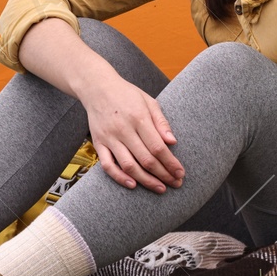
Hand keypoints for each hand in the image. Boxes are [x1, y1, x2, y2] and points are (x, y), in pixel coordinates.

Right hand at [79, 76, 183, 192]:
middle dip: (163, 175)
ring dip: (146, 180)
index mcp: (139, 118)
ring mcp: (109, 137)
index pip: (158, 147)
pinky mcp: (98, 143)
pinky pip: (107, 165)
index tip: (180, 173)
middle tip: (176, 183)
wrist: (96, 87)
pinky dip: (119, 177)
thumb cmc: (126, 94)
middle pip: (146, 159)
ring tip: (160, 188)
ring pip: (128, 166)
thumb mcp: (148, 101)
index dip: (171, 163)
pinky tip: (133, 184)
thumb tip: (173, 142)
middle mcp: (123, 129)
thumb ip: (161, 122)